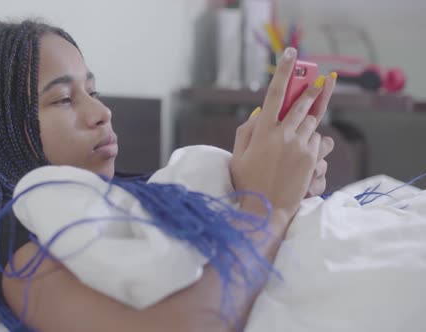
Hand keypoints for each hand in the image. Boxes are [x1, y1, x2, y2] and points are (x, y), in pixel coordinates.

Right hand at [229, 47, 335, 218]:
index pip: (274, 94)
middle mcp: (283, 135)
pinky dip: (313, 141)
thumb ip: (246, 131)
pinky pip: (318, 141)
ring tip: (307, 124)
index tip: (290, 54)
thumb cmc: (247, 183)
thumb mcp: (237, 156)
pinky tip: (304, 151)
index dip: (283, 72)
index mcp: (262, 131)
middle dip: (311, 90)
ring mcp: (300, 146)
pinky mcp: (312, 159)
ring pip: (312, 122)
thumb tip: (259, 114)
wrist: (266, 210)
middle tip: (319, 81)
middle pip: (302, 104)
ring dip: (311, 119)